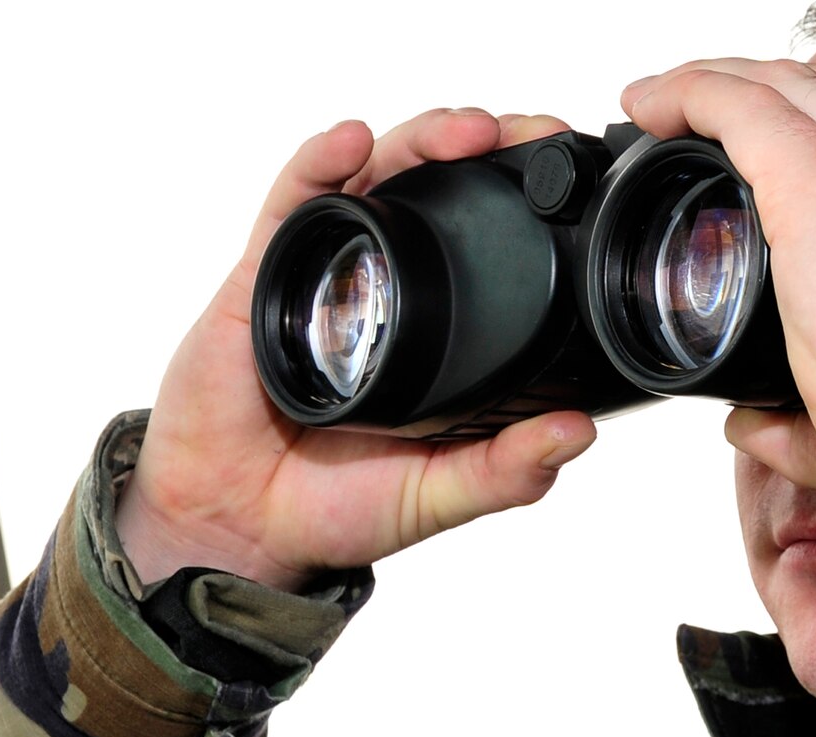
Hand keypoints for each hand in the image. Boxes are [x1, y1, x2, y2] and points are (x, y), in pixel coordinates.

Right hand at [121, 111, 596, 591]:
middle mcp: (387, 286)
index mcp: (439, 329)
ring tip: (469, 131)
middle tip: (536, 137)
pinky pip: (293, 202)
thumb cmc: (335, 506)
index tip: (575, 180)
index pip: (492, 243)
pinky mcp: (265, 275)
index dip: (531, 204)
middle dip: (490, 149)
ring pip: (378, 177)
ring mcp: (326, 272)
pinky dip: (321, 162)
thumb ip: (505, 469)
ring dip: (424, 141)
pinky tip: (352, 141)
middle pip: (440, 188)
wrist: (239, 525)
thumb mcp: (438, 494)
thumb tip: (576, 433)